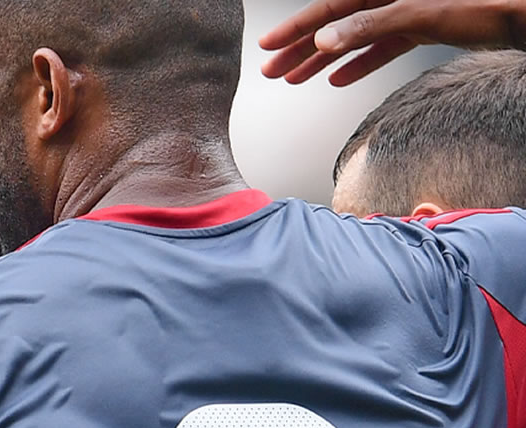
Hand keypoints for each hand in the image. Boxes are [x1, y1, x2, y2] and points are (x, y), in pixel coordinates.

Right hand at [259, 0, 525, 85]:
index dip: (294, 29)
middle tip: (272, 70)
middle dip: (300, 48)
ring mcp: (406, 9)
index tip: (268, 47)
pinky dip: (358, 64)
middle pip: (334, 23)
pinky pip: (380, 47)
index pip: (327, 8)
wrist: (523, 14)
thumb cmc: (483, 3)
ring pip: (353, 38)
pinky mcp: (423, 25)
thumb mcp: (417, 12)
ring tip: (294, 79)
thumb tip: (323, 40)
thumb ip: (367, 25)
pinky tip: (338, 78)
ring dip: (322, 61)